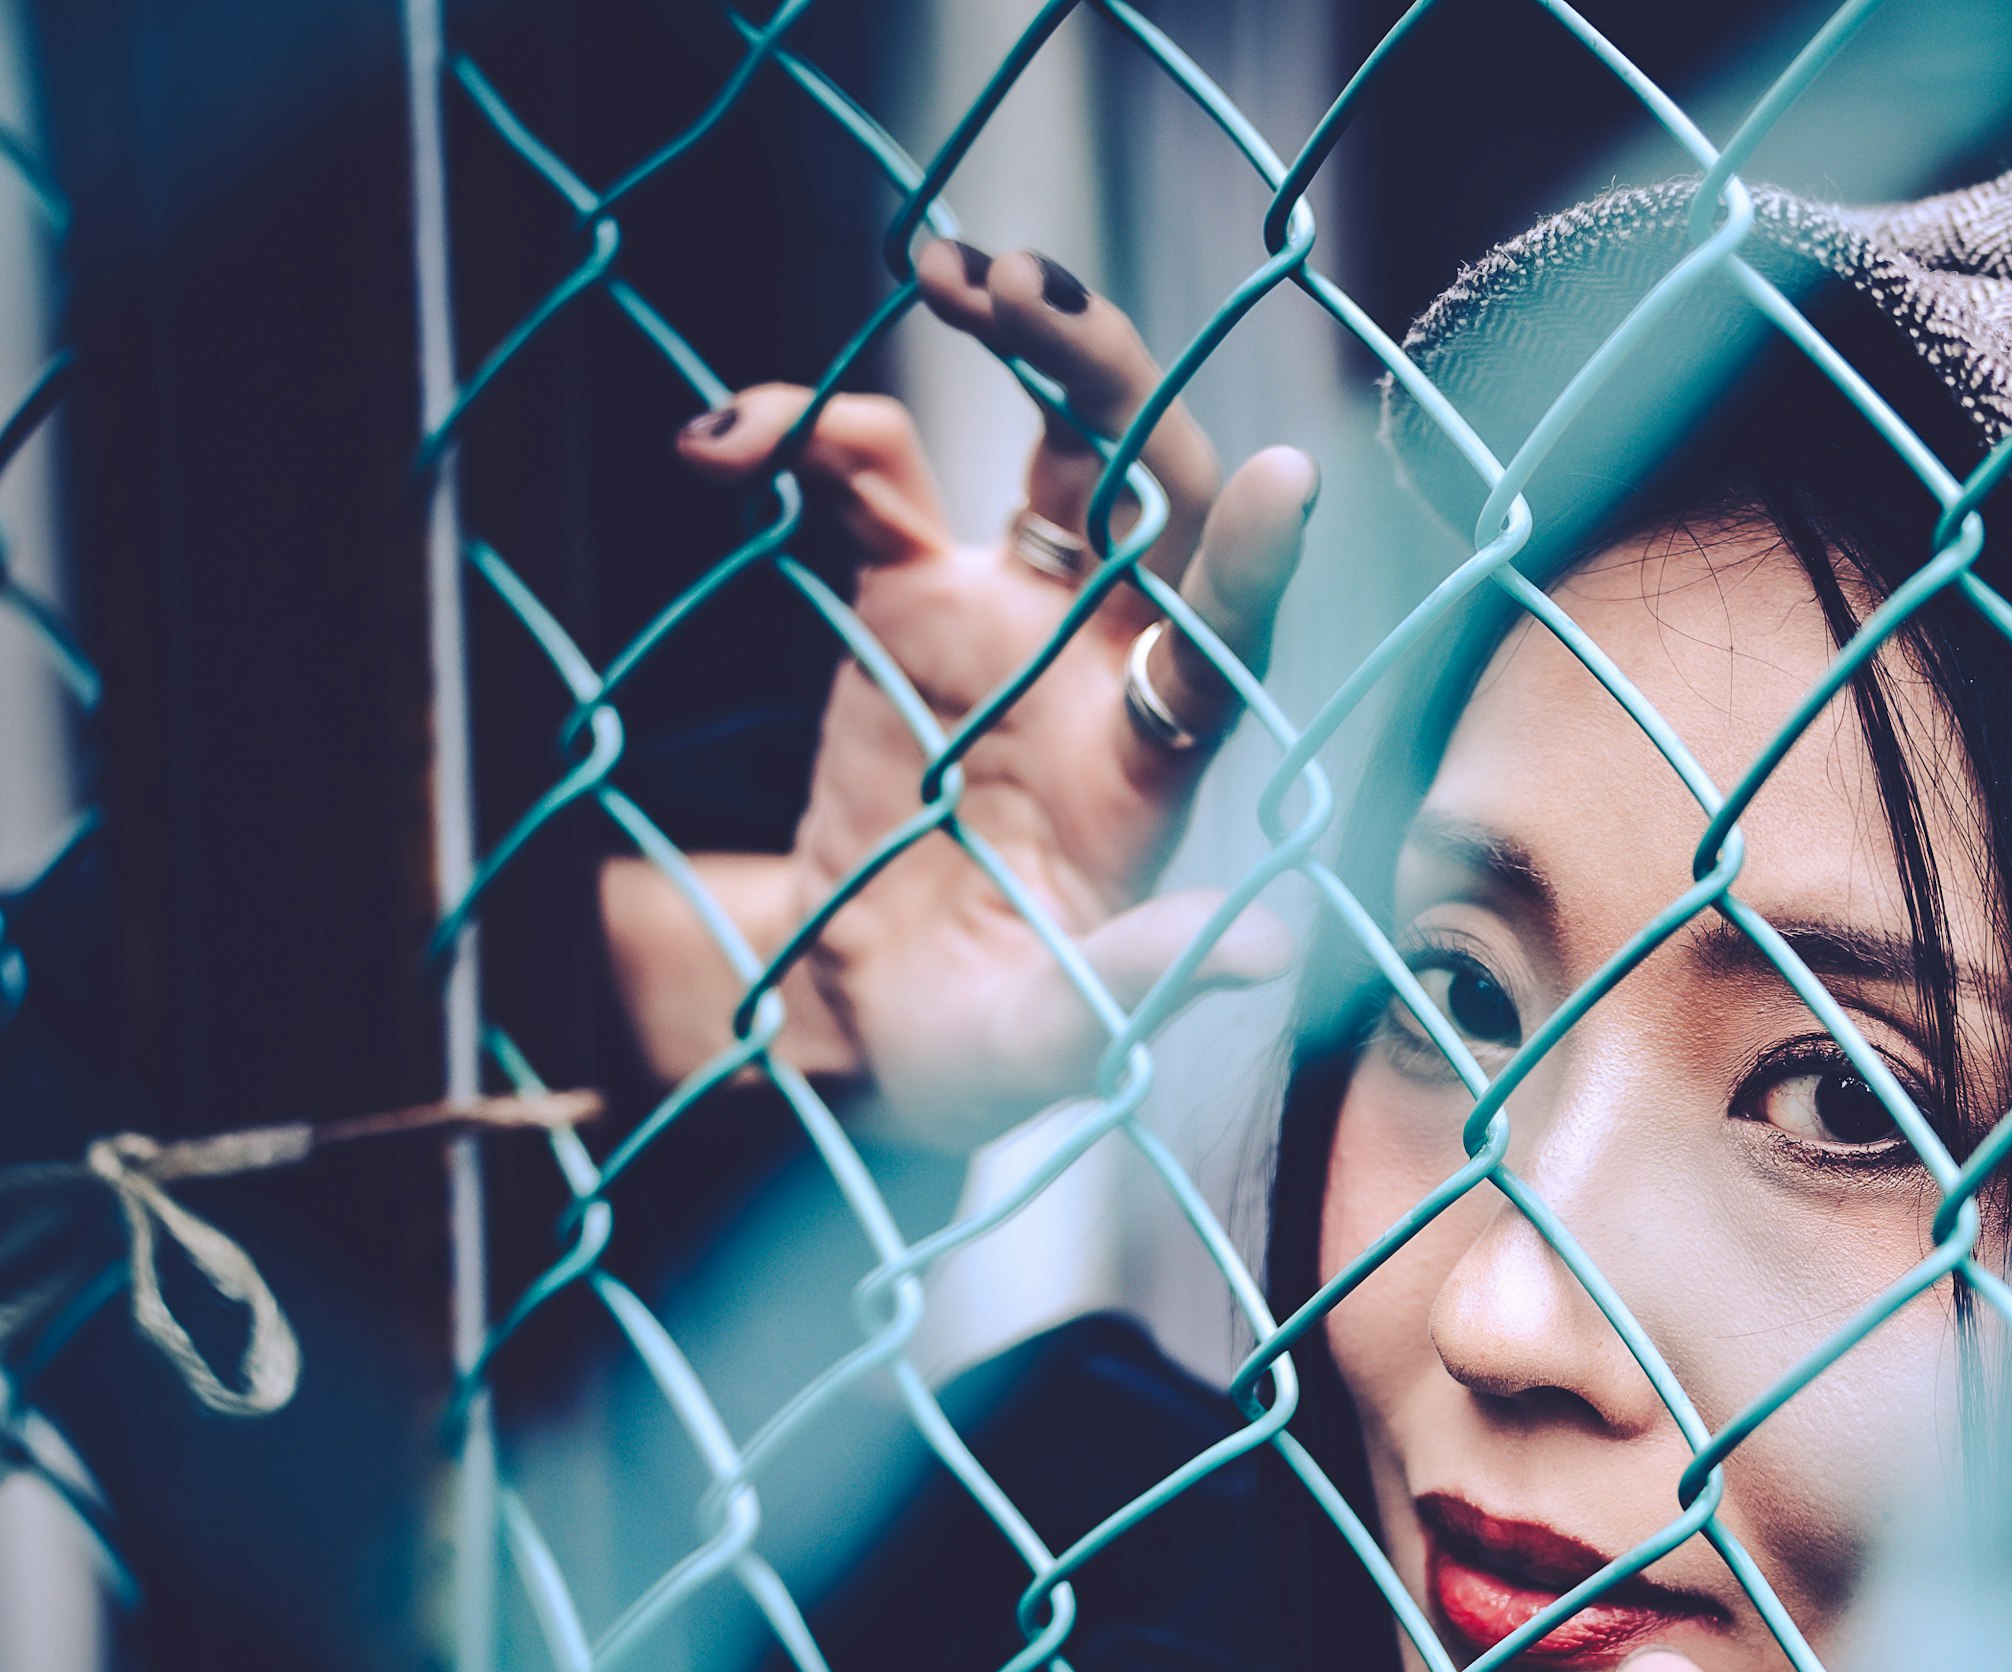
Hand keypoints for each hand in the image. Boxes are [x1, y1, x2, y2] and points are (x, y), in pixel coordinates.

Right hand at [602, 244, 1316, 1151]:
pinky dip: (804, 433)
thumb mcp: (1052, 1044)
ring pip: (1045, 444)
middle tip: (1024, 289)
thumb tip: (1274, 952)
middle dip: (1104, 374)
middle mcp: (1105, 665)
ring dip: (1017, 341)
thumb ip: (1145, 981)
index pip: (1227, 644)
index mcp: (1153, 765)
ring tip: (947, 265)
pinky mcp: (906, 602)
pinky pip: (866, 479)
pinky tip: (717, 443)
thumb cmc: (978, 1054)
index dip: (1252, 566)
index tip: (1282, 477)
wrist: (858, 1027)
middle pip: (1142, 485)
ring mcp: (1010, 619)